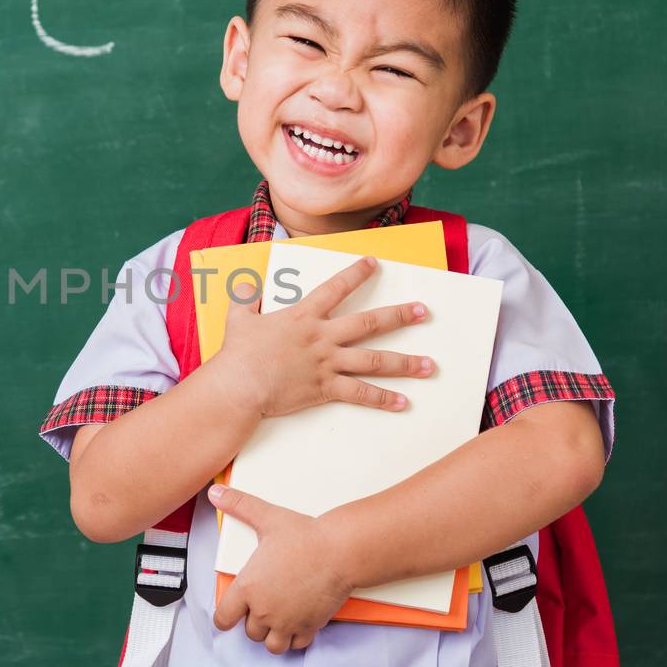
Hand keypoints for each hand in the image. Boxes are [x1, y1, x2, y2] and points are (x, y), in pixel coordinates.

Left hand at [208, 482, 352, 654]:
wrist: (339, 551)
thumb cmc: (304, 536)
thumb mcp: (267, 518)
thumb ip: (238, 505)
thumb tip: (214, 492)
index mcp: (247, 588)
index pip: (223, 618)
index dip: (225, 617)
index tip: (230, 613)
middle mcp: (264, 611)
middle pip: (249, 632)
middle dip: (253, 622)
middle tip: (262, 606)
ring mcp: (287, 622)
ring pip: (272, 645)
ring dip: (272, 635)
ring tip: (278, 619)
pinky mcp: (309, 626)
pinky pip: (296, 645)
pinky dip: (295, 637)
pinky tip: (298, 622)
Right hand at [211, 256, 433, 418]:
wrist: (239, 386)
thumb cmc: (237, 354)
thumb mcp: (238, 318)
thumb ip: (245, 298)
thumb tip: (247, 284)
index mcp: (304, 316)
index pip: (336, 288)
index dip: (356, 274)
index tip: (375, 264)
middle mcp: (322, 337)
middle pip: (369, 323)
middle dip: (400, 316)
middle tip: (423, 311)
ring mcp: (327, 363)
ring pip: (374, 361)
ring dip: (405, 363)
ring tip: (429, 365)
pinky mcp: (326, 388)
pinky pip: (360, 394)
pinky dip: (383, 400)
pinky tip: (403, 402)